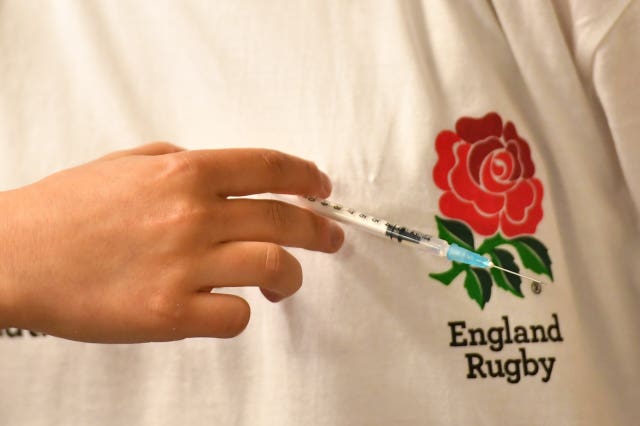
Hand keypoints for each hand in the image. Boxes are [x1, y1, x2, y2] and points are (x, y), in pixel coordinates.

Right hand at [0, 143, 342, 341]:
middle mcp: (194, 214)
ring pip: (276, 267)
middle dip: (320, 229)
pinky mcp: (173, 313)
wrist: (15, 256)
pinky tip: (230, 305)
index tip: (322, 188)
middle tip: (331, 237)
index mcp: (185, 172)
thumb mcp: (126, 163)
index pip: (270, 167)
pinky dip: (242, 312)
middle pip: (286, 219)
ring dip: (292, 276)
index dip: (306, 177)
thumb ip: (178, 160)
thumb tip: (219, 172)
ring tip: (287, 281)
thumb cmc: (65, 211)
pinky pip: (237, 315)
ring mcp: (186, 265)